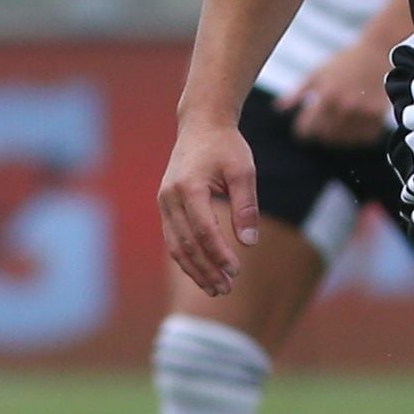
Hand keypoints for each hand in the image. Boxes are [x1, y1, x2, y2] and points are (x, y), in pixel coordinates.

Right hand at [159, 117, 260, 295]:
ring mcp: (164, 202)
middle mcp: (170, 197)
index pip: (203, 230)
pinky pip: (173, 238)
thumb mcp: (243, 171)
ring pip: (175, 245)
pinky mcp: (166, 205)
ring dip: (194, 269)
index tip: (235, 271)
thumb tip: (249, 243)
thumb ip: (246, 206)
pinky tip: (203, 271)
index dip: (218, 254)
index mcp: (189, 187)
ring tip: (216, 288)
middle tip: (226, 289)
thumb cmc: (226, 146)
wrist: (200, 124)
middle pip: (186, 244)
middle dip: (206, 270)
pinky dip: (186, 257)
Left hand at [286, 39, 392, 146]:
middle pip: (324, 136)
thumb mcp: (318, 73)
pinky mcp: (378, 116)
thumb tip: (278, 108)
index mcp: (326, 96)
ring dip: (337, 137)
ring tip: (336, 127)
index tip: (302, 131)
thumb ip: (296, 93)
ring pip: (344, 140)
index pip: (307, 128)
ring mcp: (362, 113)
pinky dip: (358, 136)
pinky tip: (354, 127)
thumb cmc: (346, 61)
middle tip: (320, 128)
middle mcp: (344, 107)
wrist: (379, 53)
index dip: (302, 131)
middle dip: (319, 134)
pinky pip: (364, 138)